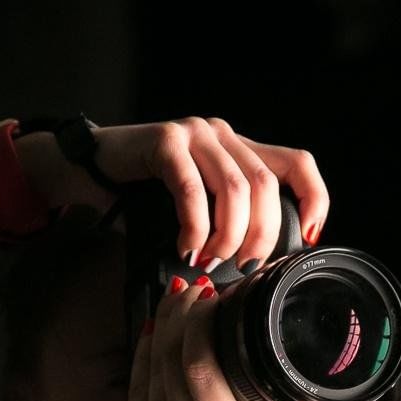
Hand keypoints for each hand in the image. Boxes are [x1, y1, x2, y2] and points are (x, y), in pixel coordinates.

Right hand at [88, 117, 329, 268]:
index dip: (314, 198)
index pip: (297, 164)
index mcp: (239, 148)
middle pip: (266, 186)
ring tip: (212, 260)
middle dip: (261, 235)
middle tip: (242, 265)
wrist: (86, 169)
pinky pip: (193, 191)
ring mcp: (195, 134)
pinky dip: (194, 228)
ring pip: (236, 189)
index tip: (310, 236)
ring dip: (228, 235)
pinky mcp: (165, 141)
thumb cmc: (142, 196)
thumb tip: (255, 266)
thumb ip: (227, 219)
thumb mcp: (197, 206)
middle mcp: (222, 135)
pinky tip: (186, 248)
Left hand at [122, 274, 340, 400]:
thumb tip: (350, 365)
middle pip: (170, 358)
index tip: (211, 295)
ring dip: (160, 330)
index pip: (199, 363)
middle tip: (192, 288)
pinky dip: (145, 360)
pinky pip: (137, 393)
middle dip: (179, 314)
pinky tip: (154, 337)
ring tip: (175, 303)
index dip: (199, 321)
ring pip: (149, 370)